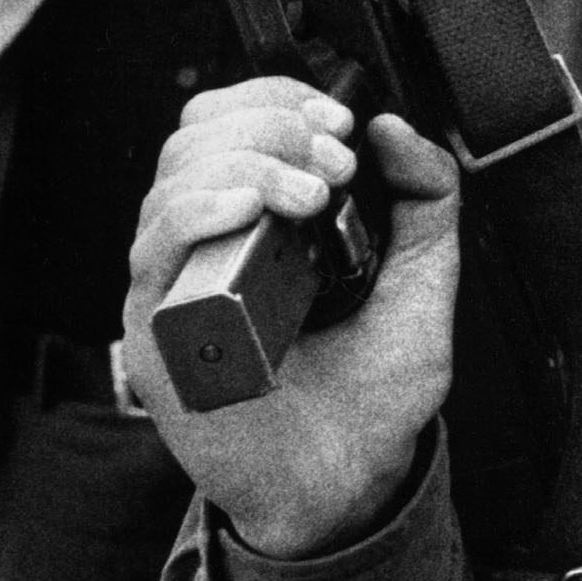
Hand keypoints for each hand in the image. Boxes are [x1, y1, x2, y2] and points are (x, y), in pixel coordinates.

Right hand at [120, 83, 461, 560]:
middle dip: (270, 125)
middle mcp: (209, 246)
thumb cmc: (373, 394)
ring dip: (246, 162)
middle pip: (196, 139)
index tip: (339, 122)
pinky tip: (250, 207)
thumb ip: (427, 202)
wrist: (351, 481)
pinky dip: (198, 212)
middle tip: (333, 161)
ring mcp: (178, 287)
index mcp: (260, 223)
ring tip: (310, 192)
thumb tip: (397, 128)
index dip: (278, 99)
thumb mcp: (423, 282)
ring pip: (173, 183)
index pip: (233, 124)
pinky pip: (154, 250)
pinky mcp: (157, 331)